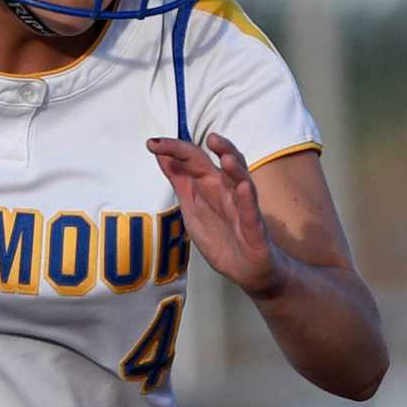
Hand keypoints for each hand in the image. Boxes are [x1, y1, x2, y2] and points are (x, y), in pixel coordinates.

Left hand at [146, 132, 286, 296]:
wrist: (247, 270)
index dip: (174, 150)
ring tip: (225, 155)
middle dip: (217, 148)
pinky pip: (251, 212)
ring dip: (235, 168)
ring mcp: (243, 208)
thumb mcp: (192, 207)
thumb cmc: (222, 236)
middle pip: (223, 163)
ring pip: (242, 182)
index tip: (151, 143)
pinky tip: (244, 188)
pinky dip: (247, 200)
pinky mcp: (254, 229)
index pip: (194, 160)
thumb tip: (161, 154)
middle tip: (206, 137)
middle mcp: (229, 190)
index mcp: (211, 185)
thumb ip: (180, 180)